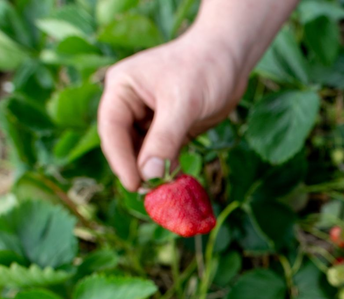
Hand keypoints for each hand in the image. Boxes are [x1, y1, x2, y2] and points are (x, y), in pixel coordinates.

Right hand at [98, 30, 247, 190]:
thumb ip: (164, 139)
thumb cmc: (204, 68)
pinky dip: (169, 168)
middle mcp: (130, 103)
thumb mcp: (182, 103)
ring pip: (144, 152)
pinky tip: (178, 182)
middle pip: (124, 144)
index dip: (120, 159)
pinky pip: (163, 154)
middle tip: (151, 195)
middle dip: (137, 169)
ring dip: (154, 172)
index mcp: (122, 88)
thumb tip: (149, 175)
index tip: (134, 184)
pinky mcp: (170, 129)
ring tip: (166, 192)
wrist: (232, 58)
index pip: (112, 129)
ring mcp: (150, 118)